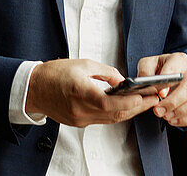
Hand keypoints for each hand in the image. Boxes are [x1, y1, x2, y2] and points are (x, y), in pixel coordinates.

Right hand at [25, 59, 158, 127]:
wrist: (34, 88)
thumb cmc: (54, 73)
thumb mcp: (83, 64)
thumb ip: (106, 72)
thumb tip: (122, 81)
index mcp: (81, 92)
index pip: (112, 102)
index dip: (131, 101)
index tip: (145, 96)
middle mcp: (81, 109)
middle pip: (115, 113)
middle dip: (137, 107)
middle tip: (152, 99)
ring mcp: (80, 119)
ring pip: (111, 119)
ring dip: (128, 111)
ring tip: (142, 103)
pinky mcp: (78, 123)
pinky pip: (102, 120)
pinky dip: (115, 113)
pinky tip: (124, 107)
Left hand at [137, 52, 186, 127]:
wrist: (175, 76)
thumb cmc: (159, 70)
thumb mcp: (148, 65)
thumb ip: (145, 71)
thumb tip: (147, 82)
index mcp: (179, 59)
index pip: (176, 67)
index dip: (169, 82)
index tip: (159, 94)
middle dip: (174, 101)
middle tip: (158, 111)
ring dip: (181, 112)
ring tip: (165, 117)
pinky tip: (172, 120)